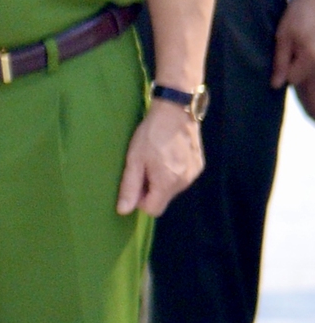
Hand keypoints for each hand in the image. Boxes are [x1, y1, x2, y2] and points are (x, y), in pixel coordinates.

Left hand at [119, 97, 203, 216]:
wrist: (176, 111)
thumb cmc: (151, 134)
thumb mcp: (134, 159)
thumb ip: (130, 187)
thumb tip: (124, 211)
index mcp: (168, 183)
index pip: (153, 210)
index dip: (140, 201)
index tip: (135, 183)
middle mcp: (184, 183)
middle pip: (163, 199)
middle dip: (150, 189)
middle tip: (143, 166)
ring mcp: (194, 174)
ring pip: (172, 189)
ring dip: (161, 180)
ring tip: (155, 158)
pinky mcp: (199, 165)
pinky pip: (181, 178)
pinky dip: (172, 172)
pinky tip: (167, 155)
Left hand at [272, 0, 314, 109]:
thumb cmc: (297, 16)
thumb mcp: (283, 37)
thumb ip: (280, 61)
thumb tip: (276, 85)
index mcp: (310, 57)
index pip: (293, 79)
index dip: (284, 70)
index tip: (283, 56)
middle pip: (306, 79)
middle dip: (296, 70)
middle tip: (292, 51)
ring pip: (312, 72)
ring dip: (304, 65)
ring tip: (301, 46)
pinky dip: (310, 61)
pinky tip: (307, 46)